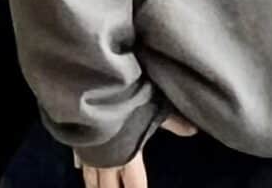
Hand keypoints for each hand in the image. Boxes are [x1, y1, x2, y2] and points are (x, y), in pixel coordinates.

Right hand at [77, 113, 192, 187]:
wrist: (93, 92)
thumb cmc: (126, 102)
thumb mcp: (155, 109)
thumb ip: (173, 123)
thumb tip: (194, 130)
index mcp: (128, 158)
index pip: (135, 185)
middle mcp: (107, 163)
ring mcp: (89, 156)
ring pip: (91, 181)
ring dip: (97, 187)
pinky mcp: (78, 144)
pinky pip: (80, 162)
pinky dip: (83, 170)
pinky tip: (80, 170)